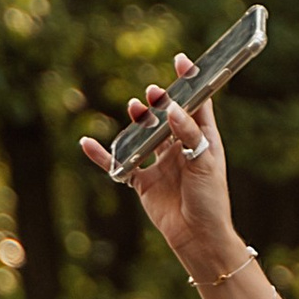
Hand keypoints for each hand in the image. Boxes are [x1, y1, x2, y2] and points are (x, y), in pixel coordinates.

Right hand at [78, 58, 238, 281]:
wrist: (199, 238)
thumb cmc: (210, 200)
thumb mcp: (206, 163)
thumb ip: (189, 134)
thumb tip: (172, 110)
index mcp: (203, 139)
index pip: (197, 103)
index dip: (190, 81)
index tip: (180, 60)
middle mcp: (180, 147)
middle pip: (166, 116)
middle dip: (159, 102)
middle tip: (152, 94)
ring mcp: (160, 163)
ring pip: (143, 134)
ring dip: (137, 121)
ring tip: (134, 108)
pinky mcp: (143, 181)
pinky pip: (120, 163)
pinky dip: (103, 155)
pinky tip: (88, 143)